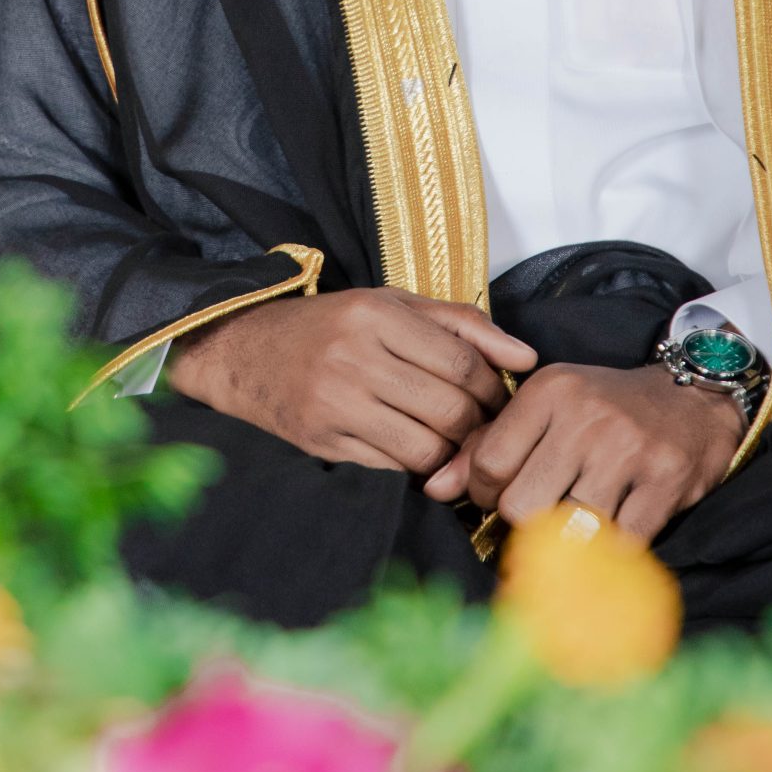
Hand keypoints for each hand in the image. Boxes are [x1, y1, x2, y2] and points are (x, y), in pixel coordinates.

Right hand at [166, 287, 536, 472]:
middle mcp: (353, 358)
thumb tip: (526, 358)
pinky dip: (415, 466)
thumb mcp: (391, 305)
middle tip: (482, 425)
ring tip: (453, 442)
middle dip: (478, 425)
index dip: (492, 387)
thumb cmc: (330, 326)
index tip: (497, 396)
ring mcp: (334, 404)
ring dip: (451, 453)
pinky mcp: (322, 442)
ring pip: (425, 447)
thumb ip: (461, 324)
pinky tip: (417, 452)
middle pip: (449, 409)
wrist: (246, 353)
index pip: (461, 361)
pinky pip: (391, 467)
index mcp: (373, 314)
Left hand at [420, 360, 743, 544]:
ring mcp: (628, 450)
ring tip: (571, 528)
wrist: (692, 400)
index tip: (497, 495)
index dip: (483, 493)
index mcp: (549, 392)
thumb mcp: (546, 407)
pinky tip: (607, 538)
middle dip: (522, 522)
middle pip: (522, 504)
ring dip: (566, 542)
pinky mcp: (665, 483)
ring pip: (568, 529)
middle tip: (536, 515)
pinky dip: (609, 553)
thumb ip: (488, 444)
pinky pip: (619, 543)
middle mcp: (586, 417)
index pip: (488, 463)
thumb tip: (434, 488)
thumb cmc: (605, 408)